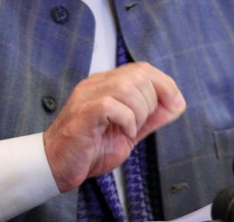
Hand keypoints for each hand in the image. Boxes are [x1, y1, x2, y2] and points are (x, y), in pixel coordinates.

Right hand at [42, 62, 185, 191]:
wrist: (56, 166)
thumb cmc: (89, 149)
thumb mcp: (128, 132)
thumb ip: (150, 117)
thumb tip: (177, 103)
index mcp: (107, 84)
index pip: (142, 68)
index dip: (165, 84)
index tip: (175, 105)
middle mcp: (97, 84)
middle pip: (138, 74)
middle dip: (152, 102)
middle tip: (139, 125)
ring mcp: (88, 96)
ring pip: (127, 87)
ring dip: (139, 113)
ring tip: (129, 130)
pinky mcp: (83, 112)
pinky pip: (112, 105)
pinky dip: (126, 121)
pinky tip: (121, 134)